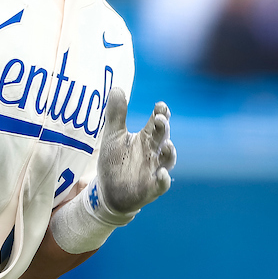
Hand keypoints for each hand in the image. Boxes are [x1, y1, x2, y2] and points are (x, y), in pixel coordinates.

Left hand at [93, 88, 176, 219]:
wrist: (107, 191)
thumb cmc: (114, 161)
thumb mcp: (112, 135)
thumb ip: (116, 114)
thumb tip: (117, 87)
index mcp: (146, 138)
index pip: (157, 122)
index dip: (161, 113)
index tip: (160, 106)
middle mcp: (153, 152)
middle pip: (163, 137)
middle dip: (164, 128)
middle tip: (160, 119)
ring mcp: (154, 170)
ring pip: (168, 160)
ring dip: (170, 152)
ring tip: (167, 145)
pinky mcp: (151, 188)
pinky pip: (161, 184)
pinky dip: (164, 179)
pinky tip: (162, 174)